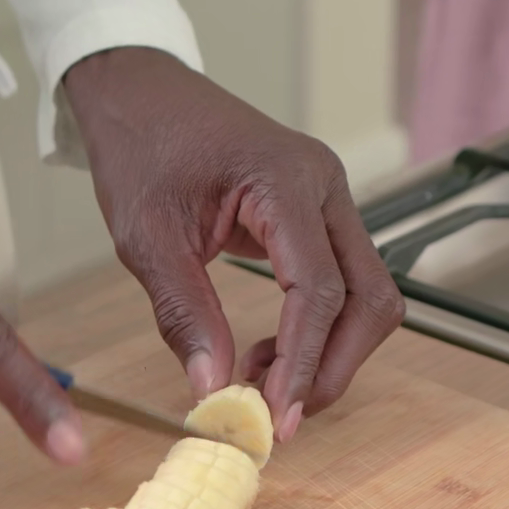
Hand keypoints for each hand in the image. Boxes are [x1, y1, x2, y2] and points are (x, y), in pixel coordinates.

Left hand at [62, 48, 404, 441]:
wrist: (138, 92)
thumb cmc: (140, 146)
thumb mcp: (145, 237)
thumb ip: (184, 313)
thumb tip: (213, 389)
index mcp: (285, 181)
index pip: (320, 289)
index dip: (304, 361)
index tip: (277, 417)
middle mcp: (325, 187)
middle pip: (370, 298)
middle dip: (333, 366)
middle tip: (280, 415)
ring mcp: (329, 199)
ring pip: (366, 296)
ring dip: (328, 352)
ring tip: (265, 383)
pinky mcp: (318, 215)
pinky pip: (341, 284)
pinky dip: (316, 330)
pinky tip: (268, 352)